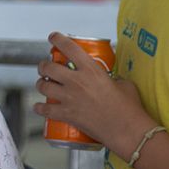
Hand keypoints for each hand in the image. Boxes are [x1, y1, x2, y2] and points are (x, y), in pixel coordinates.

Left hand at [33, 32, 152, 152]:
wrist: (127, 130)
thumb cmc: (129, 108)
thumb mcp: (123, 83)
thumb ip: (111, 78)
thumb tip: (108, 78)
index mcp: (91, 70)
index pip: (69, 47)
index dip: (58, 39)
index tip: (53, 37)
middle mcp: (76, 81)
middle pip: (48, 67)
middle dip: (43, 65)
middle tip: (45, 67)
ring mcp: (69, 98)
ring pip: (43, 86)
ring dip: (41, 84)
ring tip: (43, 84)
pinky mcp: (66, 114)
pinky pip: (45, 109)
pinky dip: (39, 107)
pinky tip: (38, 106)